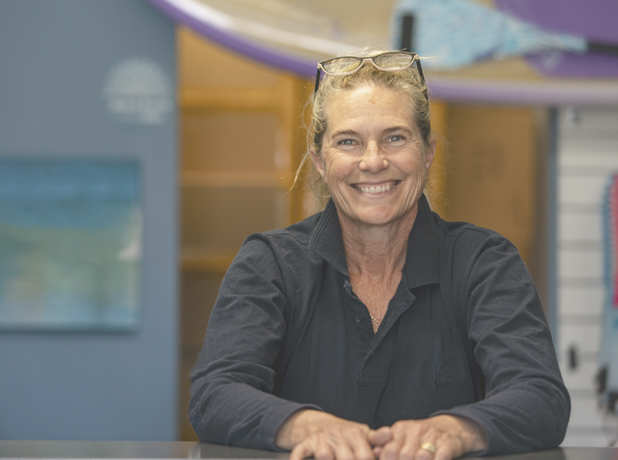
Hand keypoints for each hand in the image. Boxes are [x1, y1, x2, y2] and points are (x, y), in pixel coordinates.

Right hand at [276, 409, 374, 459]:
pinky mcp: (307, 442)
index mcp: (355, 434)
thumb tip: (391, 434)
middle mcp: (338, 435)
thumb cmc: (348, 434)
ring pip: (324, 455)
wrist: (322, 424)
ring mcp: (322, 439)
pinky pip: (301, 451)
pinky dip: (297, 459)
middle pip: (346, 458)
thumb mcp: (365, 434)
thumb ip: (377, 438)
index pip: (365, 456)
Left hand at [368, 415, 486, 459]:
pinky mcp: (448, 444)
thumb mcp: (402, 436)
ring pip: (421, 457)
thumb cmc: (421, 436)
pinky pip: (440, 458)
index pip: (389, 449)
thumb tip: (374, 453)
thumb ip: (387, 445)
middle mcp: (416, 430)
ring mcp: (432, 436)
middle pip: (404, 456)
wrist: (450, 427)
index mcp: (401, 429)